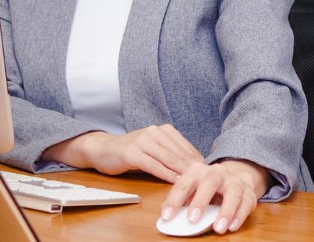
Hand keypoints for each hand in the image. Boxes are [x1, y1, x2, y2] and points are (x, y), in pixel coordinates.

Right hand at [42, 125, 202, 182]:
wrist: (102, 149)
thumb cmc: (130, 152)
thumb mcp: (154, 150)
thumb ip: (171, 156)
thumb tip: (196, 169)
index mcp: (162, 130)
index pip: (186, 147)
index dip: (199, 162)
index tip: (211, 175)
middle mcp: (154, 132)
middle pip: (179, 153)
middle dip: (195, 169)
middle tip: (209, 182)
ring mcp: (142, 141)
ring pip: (168, 159)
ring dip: (183, 173)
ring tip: (197, 184)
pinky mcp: (132, 152)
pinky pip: (153, 165)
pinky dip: (166, 175)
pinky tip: (175, 183)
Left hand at [159, 159, 269, 234]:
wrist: (236, 177)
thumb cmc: (207, 187)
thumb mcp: (193, 189)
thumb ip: (183, 200)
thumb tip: (169, 217)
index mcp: (198, 170)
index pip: (184, 183)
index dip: (174, 200)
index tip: (166, 216)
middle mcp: (217, 172)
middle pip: (209, 182)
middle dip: (200, 201)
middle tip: (192, 220)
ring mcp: (234, 182)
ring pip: (233, 193)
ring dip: (225, 212)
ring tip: (218, 228)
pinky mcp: (248, 193)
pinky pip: (246, 203)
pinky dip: (239, 216)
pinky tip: (232, 227)